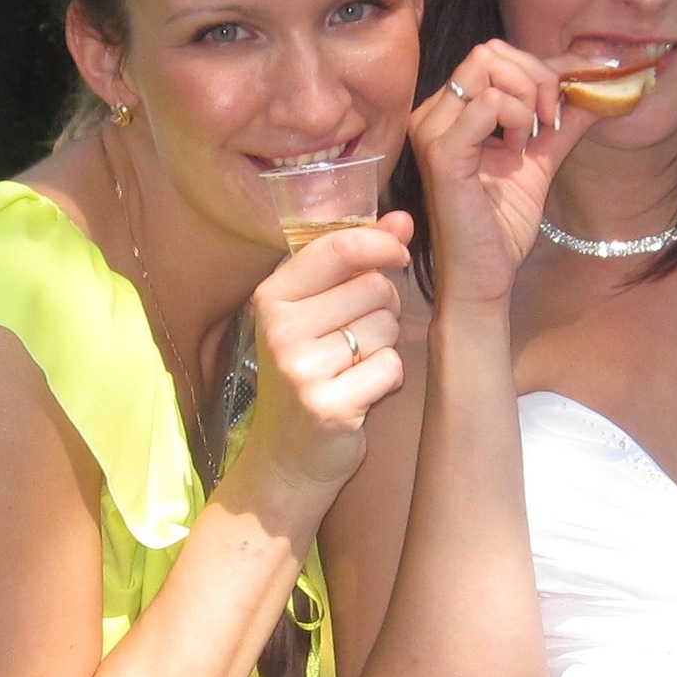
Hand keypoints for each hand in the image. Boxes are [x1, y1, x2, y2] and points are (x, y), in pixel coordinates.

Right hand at [243, 212, 412, 492]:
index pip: (338, 247)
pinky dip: (387, 380)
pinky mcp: (327, 405)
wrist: (288, 458)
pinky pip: (390, 367)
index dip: (380, 244)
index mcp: (272, 297)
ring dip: (386, 345)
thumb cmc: (311, 374)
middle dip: (385, 308)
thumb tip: (403, 217)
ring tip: (356, 366)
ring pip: (387, 327)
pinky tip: (361, 393)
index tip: (398, 254)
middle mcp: (280, 329)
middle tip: (361, 335)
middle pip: (374, 287)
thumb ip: (358, 260)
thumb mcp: (320, 312)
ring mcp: (300, 369)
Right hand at [408, 43, 597, 307]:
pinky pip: (486, 104)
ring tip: (531, 142)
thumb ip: (564, 119)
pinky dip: (516, 119)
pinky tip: (518, 153)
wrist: (484, 277)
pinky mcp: (441, 153)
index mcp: (451, 112)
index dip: (549, 65)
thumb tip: (601, 79)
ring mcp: (432, 130)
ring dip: (527, 99)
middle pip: (489, 51)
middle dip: (537, 77)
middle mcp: (434, 114)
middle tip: (552, 122)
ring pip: (487, 67)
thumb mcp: (542, 158)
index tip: (587, 84)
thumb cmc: (501, 225)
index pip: (497, 56)